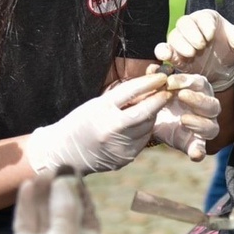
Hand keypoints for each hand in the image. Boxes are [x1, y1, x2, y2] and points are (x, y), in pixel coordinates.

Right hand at [0, 175, 102, 233]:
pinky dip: (29, 204)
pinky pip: (28, 221)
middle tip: (58, 167)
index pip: (89, 220)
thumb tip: (67, 180)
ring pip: (46, 216)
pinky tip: (28, 186)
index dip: (84, 197)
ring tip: (41, 173)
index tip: (77, 175)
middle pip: (66, 215)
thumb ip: (67, 209)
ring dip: (45, 195)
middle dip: (62, 192)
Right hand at [25, 74, 170, 175]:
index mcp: (101, 110)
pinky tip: (138, 125)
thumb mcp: (96, 105)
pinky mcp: (125, 157)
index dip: (149, 83)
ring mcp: (120, 145)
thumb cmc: (80, 122)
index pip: (131, 91)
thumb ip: (120, 98)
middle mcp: (112, 128)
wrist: (65, 153)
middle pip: (145, 111)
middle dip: (159, 99)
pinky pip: (143, 139)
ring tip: (150, 107)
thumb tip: (148, 88)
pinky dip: (144, 130)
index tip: (162, 76)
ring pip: (147, 126)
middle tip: (168, 90)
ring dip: (152, 115)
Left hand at [149, 70, 220, 160]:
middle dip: (198, 99)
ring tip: (183, 119)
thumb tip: (152, 68)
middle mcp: (207, 108)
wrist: (151, 122)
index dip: (187, 81)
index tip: (170, 81)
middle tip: (182, 96)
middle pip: (212, 104)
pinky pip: (201, 149)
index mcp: (199, 91)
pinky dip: (198, 151)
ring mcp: (204, 128)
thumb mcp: (155, 90)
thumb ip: (155, 79)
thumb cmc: (160, 101)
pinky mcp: (196, 144)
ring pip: (212, 126)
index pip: (200, 83)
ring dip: (199, 123)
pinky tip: (194, 153)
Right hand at [154, 9, 233, 91]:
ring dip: (181, 44)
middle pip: (184, 23)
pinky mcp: (174, 54)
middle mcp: (191, 26)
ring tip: (192, 54)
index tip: (212, 36)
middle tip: (201, 46)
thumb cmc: (229, 50)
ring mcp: (181, 40)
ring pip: (173, 35)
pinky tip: (166, 56)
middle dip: (192, 34)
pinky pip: (163, 49)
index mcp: (208, 18)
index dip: (206, 25)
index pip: (203, 17)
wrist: (221, 68)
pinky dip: (162, 51)